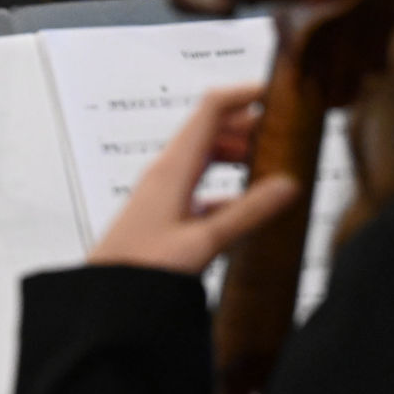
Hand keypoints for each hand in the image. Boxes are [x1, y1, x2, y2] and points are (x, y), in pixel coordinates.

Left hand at [87, 84, 297, 275]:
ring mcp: (163, 192)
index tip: (278, 94)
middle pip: (210, 131)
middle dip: (248, 127)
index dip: (244, 95)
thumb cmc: (142, 269)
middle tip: (285, 134)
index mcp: (173, 167)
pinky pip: (200, 189)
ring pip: (205, 159)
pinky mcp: (164, 214)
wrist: (105, 299)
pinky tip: (245, 208)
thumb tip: (288, 184)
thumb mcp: (204, 242)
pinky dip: (226, 189)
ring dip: (237, 156)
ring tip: (272, 166)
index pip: (211, 109)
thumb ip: (248, 214)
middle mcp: (166, 172)